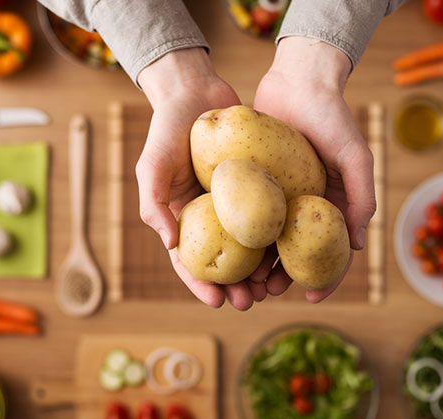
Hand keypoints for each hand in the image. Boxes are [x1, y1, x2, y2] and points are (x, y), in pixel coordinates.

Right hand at [136, 48, 266, 309]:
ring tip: (272, 288)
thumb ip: (152, 203)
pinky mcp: (257, 186)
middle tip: (251, 302)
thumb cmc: (167, 128)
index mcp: (182, 218)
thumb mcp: (151, 165)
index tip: (217, 302)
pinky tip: (290, 253)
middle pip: (223, 261)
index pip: (188, 261)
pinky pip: (268, 216)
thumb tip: (170, 244)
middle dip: (235, 287)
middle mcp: (209, 216)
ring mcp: (235, 203)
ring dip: (259, 271)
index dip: (200, 284)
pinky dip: (277, 237)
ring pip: (249, 246)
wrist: (196, 90)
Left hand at [252, 37, 376, 302]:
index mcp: (333, 206)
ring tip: (244, 280)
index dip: (326, 278)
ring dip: (257, 264)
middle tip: (265, 292)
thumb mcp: (355, 156)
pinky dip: (240, 235)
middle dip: (282, 278)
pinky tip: (226, 250)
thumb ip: (362, 196)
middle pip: (294, 253)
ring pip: (267, 240)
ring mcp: (280, 196)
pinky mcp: (256, 182)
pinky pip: (247, 214)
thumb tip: (358, 245)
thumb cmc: (333, 116)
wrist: (298, 80)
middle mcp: (306, 206)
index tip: (312, 298)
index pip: (332, 251)